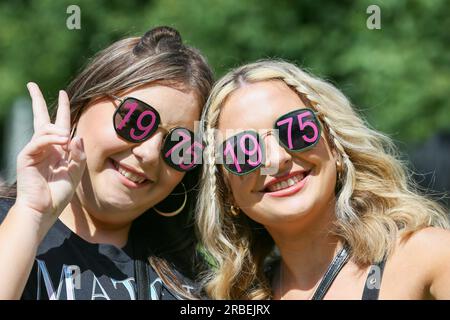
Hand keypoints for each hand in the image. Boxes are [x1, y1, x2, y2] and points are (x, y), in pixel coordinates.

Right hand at [15, 83, 85, 221]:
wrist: (44, 209)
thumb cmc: (59, 193)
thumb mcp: (76, 172)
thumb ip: (79, 154)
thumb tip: (76, 135)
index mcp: (57, 149)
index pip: (59, 124)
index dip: (62, 109)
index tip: (63, 93)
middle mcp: (45, 147)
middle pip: (40, 118)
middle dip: (37, 100)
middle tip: (32, 85)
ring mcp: (34, 150)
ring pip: (43, 128)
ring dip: (57, 130)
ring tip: (66, 141)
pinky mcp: (26, 156)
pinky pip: (39, 140)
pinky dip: (51, 138)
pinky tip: (62, 142)